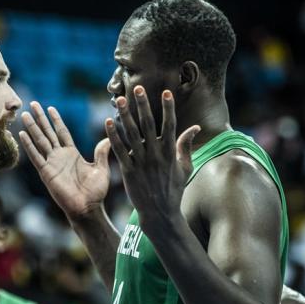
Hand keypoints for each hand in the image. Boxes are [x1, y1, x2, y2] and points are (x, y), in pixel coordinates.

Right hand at [19, 102, 110, 218]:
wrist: (87, 208)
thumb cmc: (95, 192)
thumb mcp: (101, 168)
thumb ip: (101, 153)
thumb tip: (109, 138)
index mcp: (72, 153)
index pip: (62, 132)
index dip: (56, 120)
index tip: (50, 107)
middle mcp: (60, 156)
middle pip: (48, 132)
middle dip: (40, 119)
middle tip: (33, 103)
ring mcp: (51, 164)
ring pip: (40, 141)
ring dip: (32, 128)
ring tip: (25, 114)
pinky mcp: (46, 172)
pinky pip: (36, 156)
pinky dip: (29, 145)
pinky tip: (22, 134)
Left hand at [105, 87, 199, 224]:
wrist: (160, 214)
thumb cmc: (174, 190)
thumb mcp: (185, 168)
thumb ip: (186, 146)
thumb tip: (195, 127)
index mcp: (170, 153)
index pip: (170, 126)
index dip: (167, 108)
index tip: (165, 92)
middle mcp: (156, 155)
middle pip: (148, 125)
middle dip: (143, 106)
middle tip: (137, 89)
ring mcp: (141, 163)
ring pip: (131, 135)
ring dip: (125, 116)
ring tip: (119, 100)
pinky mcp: (128, 171)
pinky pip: (119, 150)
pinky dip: (113, 136)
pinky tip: (109, 122)